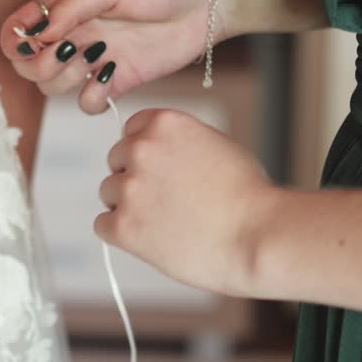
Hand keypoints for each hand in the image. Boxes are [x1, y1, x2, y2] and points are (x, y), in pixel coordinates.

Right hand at [0, 0, 222, 113]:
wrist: (206, 2)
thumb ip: (70, 7)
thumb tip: (37, 34)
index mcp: (63, 5)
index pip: (18, 29)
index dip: (16, 42)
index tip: (34, 41)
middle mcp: (72, 33)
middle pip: (28, 64)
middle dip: (40, 64)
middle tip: (70, 52)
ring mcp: (93, 59)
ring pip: (53, 86)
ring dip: (66, 78)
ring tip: (97, 57)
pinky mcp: (116, 80)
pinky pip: (87, 103)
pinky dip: (93, 97)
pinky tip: (112, 75)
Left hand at [96, 109, 277, 295]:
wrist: (258, 237)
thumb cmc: (247, 197)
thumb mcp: (213, 146)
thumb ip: (176, 144)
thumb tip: (151, 155)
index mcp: (164, 123)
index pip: (131, 130)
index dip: (147, 152)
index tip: (163, 171)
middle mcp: (141, 148)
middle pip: (117, 161)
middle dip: (137, 178)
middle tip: (169, 201)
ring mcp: (129, 187)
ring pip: (109, 193)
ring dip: (130, 206)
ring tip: (168, 221)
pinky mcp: (122, 226)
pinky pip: (103, 225)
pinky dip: (123, 234)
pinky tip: (153, 238)